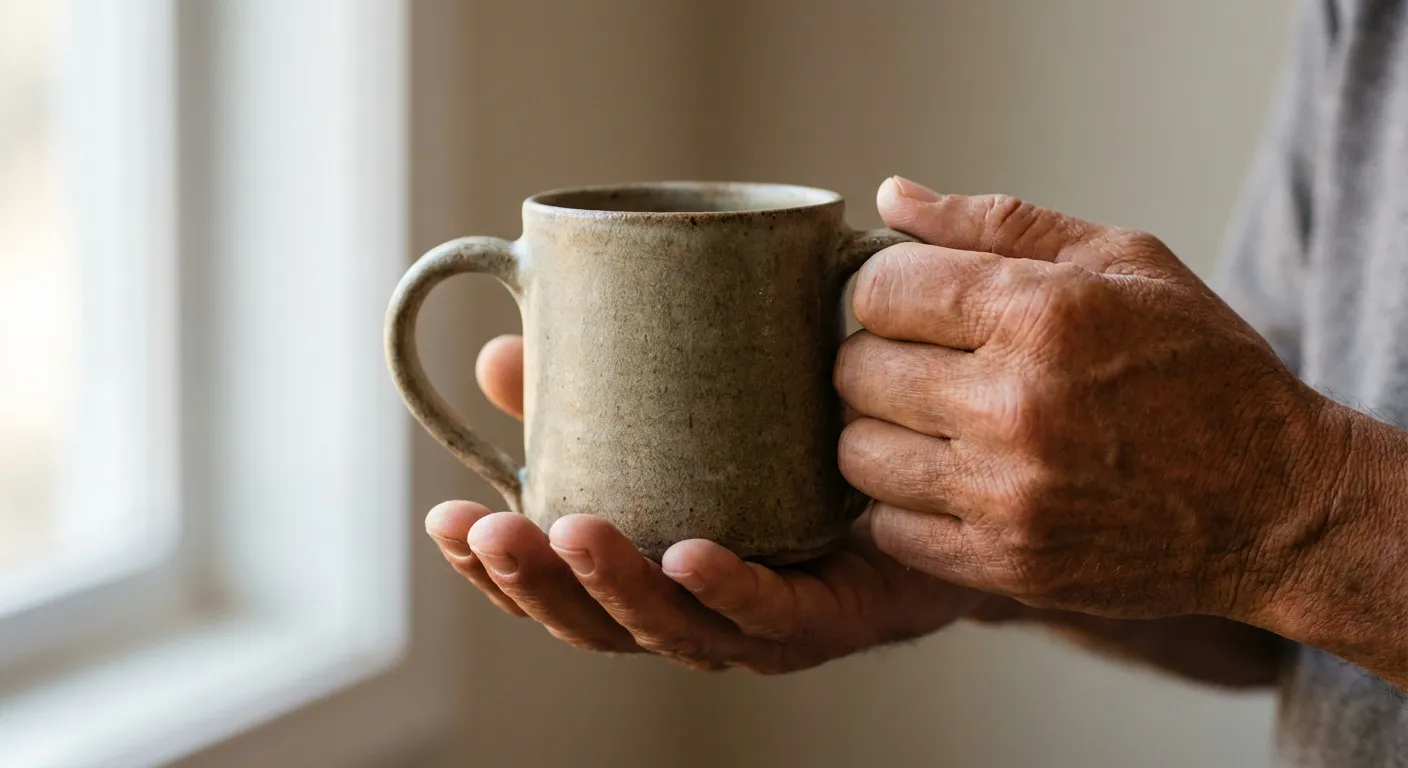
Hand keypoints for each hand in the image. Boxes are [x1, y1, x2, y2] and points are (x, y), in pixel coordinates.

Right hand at [425, 335, 984, 671]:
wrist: (938, 484)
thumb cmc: (797, 453)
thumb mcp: (688, 408)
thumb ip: (600, 387)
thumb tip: (499, 350)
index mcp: (652, 568)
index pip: (557, 588)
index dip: (494, 569)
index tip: (445, 520)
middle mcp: (697, 607)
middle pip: (597, 621)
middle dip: (533, 582)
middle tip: (488, 528)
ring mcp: (760, 622)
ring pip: (671, 627)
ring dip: (611, 586)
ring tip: (565, 528)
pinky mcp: (829, 617)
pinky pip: (772, 613)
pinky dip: (725, 587)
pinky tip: (687, 550)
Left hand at [837, 177, 1348, 620]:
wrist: (1275, 503)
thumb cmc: (1198, 365)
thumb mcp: (1122, 261)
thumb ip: (996, 223)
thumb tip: (889, 198)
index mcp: (1040, 314)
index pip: (878, 291)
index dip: (882, 293)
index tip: (912, 306)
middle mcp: (1014, 405)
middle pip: (854, 372)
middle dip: (873, 359)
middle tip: (919, 365)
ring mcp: (1006, 494)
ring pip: (856, 454)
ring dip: (877, 433)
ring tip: (926, 423)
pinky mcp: (1004, 564)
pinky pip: (887, 528)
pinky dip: (899, 503)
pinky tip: (943, 480)